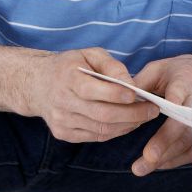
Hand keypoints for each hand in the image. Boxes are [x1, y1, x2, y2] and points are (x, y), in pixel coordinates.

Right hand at [23, 48, 158, 142]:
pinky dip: (116, 132)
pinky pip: (95, 137)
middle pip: (102, 114)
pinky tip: (128, 123)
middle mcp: (62, 102)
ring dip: (128, 125)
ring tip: (145, 117)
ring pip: (101, 129)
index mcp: (67, 78)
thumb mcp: (90, 54)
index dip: (118, 94)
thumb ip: (112, 66)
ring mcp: (61, 121)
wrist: (38, 84)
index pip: (94, 90)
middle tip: (153, 110)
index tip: (138, 94)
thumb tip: (131, 84)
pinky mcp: (63, 133)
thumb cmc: (71, 66)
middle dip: (132, 114)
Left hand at [131, 50, 191, 175]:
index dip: (174, 105)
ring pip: (189, 141)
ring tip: (142, 167)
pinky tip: (160, 164)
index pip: (179, 96)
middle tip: (148, 157)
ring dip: (167, 157)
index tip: (168, 109)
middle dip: (166, 141)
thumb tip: (120, 98)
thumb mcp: (163, 67)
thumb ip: (141, 81)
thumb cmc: (189, 71)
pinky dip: (177, 159)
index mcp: (186, 82)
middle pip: (184, 124)